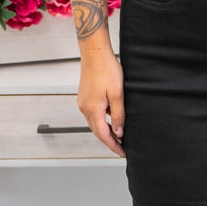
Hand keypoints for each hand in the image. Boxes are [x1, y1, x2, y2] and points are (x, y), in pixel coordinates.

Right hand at [76, 39, 124, 155]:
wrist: (95, 52)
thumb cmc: (107, 69)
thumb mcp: (118, 95)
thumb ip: (118, 115)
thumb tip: (119, 132)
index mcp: (92, 109)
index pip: (103, 135)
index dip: (114, 146)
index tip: (123, 153)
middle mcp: (84, 108)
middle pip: (97, 131)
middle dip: (110, 141)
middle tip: (123, 148)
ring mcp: (83, 102)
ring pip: (95, 123)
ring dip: (106, 131)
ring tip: (120, 136)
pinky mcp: (85, 97)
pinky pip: (93, 114)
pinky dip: (102, 121)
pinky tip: (112, 120)